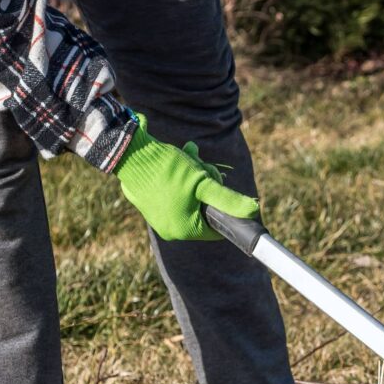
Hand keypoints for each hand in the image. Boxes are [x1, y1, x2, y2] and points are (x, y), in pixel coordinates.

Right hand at [114, 113, 258, 240]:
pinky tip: (180, 159)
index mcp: (183, 230)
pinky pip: (174, 193)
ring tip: (190, 158)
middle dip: (207, 187)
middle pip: (203, 210)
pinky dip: (181, 177)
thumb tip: (254, 211)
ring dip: (196, 177)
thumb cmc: (168, 170)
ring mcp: (158, 216)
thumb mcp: (203, 183)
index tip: (216, 184)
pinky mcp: (149, 202)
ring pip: (191, 198)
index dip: (222, 205)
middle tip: (203, 167)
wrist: (130, 153)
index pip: (216, 227)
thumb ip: (228, 199)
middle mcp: (169, 228)